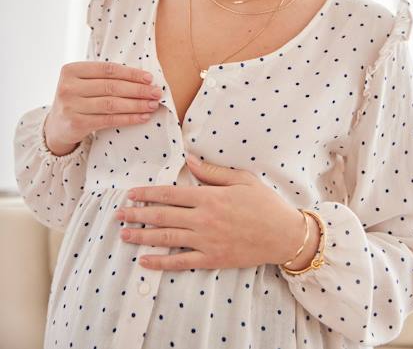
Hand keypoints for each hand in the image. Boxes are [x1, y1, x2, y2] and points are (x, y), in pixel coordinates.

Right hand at [44, 61, 161, 155]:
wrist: (57, 126)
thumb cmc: (78, 99)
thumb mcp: (83, 82)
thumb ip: (105, 77)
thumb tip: (144, 78)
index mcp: (71, 70)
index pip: (108, 69)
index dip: (131, 73)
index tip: (149, 78)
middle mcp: (68, 87)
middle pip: (111, 87)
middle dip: (138, 90)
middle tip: (156, 93)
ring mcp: (71, 106)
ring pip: (112, 104)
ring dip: (136, 105)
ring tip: (153, 105)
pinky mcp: (76, 123)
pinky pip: (109, 120)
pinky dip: (128, 118)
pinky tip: (142, 117)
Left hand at [115, 153, 304, 270]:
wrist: (284, 235)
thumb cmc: (265, 203)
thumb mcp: (242, 179)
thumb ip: (212, 171)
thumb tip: (189, 159)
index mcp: (209, 196)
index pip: (170, 194)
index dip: (147, 194)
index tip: (131, 194)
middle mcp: (203, 219)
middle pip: (162, 216)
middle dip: (137, 214)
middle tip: (118, 215)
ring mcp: (206, 241)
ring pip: (166, 239)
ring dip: (142, 236)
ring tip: (124, 235)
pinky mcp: (212, 259)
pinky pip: (181, 262)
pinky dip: (161, 263)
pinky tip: (145, 262)